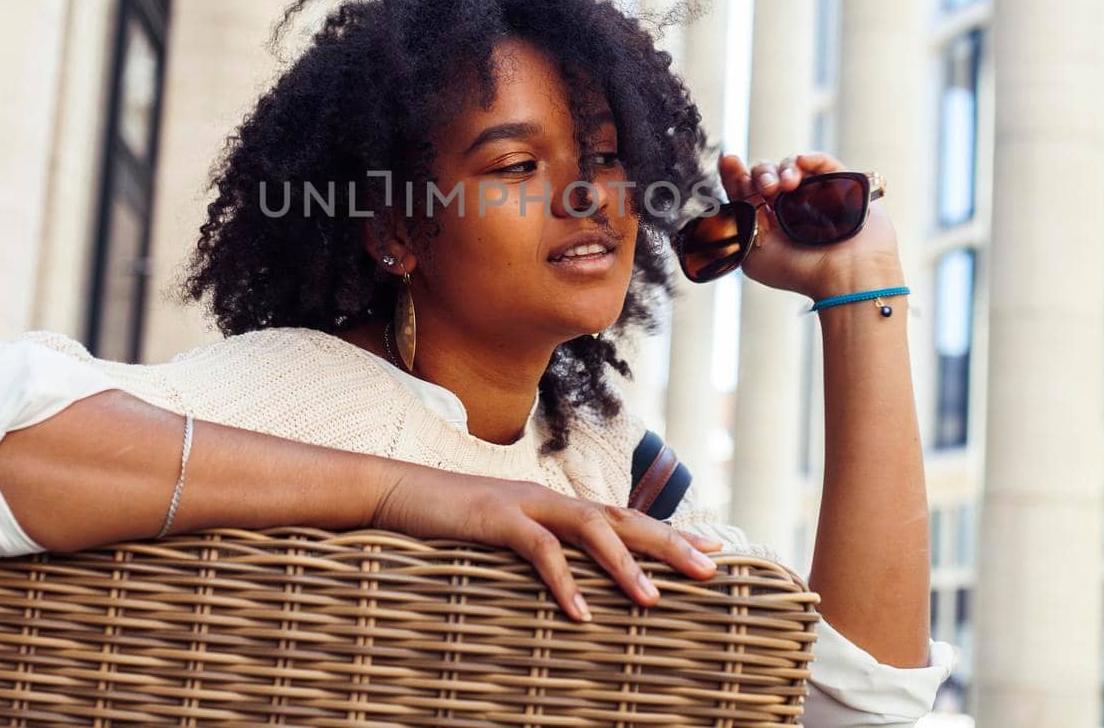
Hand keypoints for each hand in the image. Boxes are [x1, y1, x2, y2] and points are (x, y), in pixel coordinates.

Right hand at [369, 461, 723, 622]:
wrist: (393, 491)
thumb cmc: (447, 523)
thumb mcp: (500, 540)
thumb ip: (536, 553)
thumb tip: (571, 587)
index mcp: (554, 507)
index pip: (623, 518)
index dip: (668, 533)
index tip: (710, 551)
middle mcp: (548, 500)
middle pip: (622, 518)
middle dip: (668, 544)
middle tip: (708, 570)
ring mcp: (523, 504)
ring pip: (589, 529)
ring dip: (624, 565)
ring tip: (653, 600)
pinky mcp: (494, 517)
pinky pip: (539, 549)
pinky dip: (563, 580)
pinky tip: (581, 612)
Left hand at [718, 150, 901, 299]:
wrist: (845, 278)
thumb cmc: (799, 272)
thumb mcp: (753, 252)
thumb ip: (740, 220)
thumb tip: (734, 188)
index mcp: (767, 219)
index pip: (746, 189)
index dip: (735, 173)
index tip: (729, 161)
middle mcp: (790, 205)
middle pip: (767, 173)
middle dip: (762, 174)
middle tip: (767, 189)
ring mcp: (815, 193)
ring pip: (792, 165)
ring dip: (784, 169)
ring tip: (787, 185)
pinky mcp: (841, 185)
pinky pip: (825, 162)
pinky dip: (813, 157)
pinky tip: (803, 162)